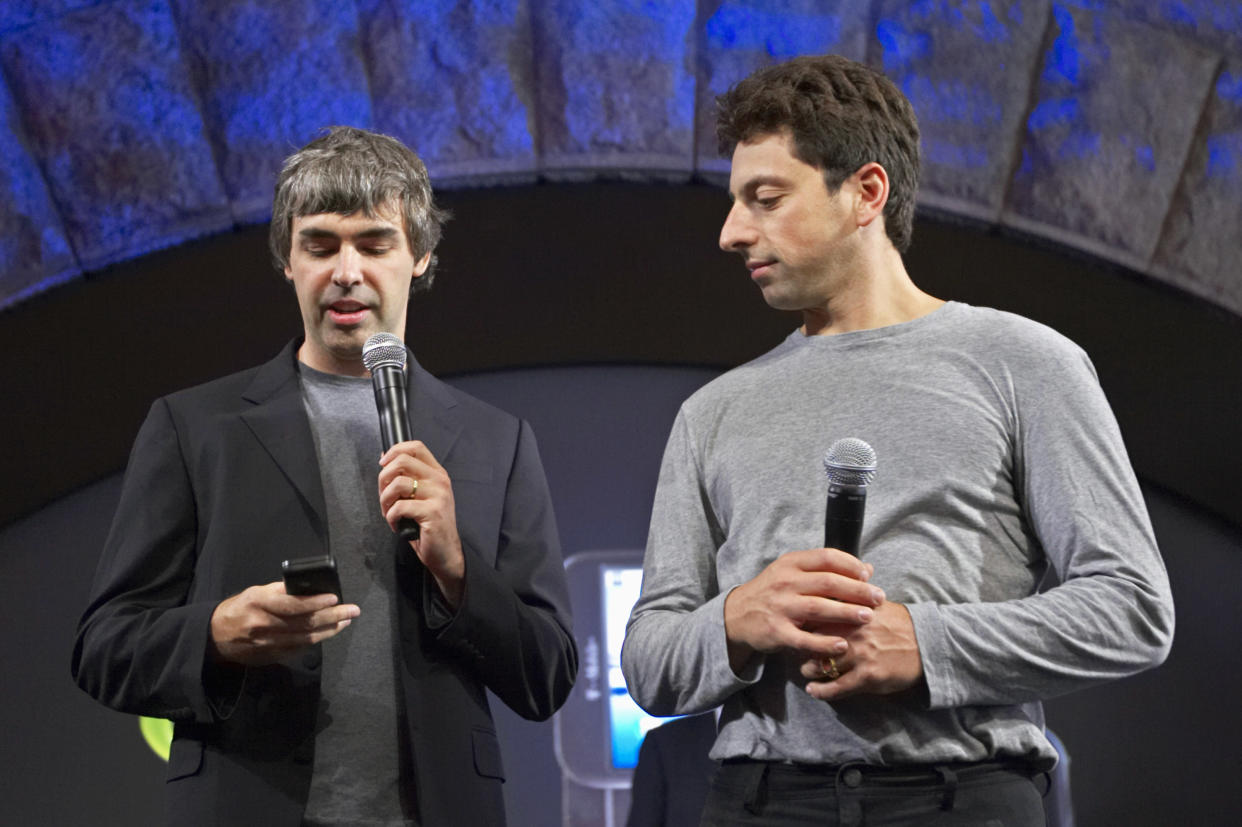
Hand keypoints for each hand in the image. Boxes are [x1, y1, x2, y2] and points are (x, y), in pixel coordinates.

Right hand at [209, 581, 358, 665]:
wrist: (216, 637)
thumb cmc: (239, 608)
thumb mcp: (255, 592)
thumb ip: (279, 591)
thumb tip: (307, 587)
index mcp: (258, 604)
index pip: (292, 605)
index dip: (314, 602)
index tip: (334, 598)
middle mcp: (264, 625)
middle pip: (304, 623)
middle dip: (332, 616)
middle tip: (352, 610)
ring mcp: (268, 644)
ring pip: (306, 638)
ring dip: (330, 629)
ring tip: (346, 620)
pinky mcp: (272, 656)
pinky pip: (299, 648)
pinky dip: (317, 640)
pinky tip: (329, 632)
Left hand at [377, 440, 464, 607]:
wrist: (445, 553)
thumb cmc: (429, 526)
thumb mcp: (419, 496)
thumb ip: (406, 478)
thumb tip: (385, 458)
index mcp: (437, 474)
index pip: (416, 447)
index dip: (395, 451)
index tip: (383, 465)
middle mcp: (440, 481)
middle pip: (403, 461)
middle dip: (383, 478)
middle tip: (384, 495)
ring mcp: (438, 496)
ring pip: (398, 484)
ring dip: (385, 500)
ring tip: (388, 512)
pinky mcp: (433, 512)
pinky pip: (399, 507)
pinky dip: (391, 517)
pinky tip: (396, 524)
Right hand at [723, 548, 884, 673]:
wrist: (736, 615)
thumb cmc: (772, 592)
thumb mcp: (792, 572)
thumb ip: (825, 569)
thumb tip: (868, 569)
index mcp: (791, 564)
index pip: (827, 558)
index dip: (851, 565)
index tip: (869, 576)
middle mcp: (785, 582)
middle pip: (828, 582)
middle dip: (858, 590)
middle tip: (879, 598)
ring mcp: (780, 607)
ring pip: (819, 608)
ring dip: (847, 612)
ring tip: (868, 617)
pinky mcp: (777, 632)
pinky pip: (805, 639)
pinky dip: (825, 643)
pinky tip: (843, 645)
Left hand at [799, 601, 922, 700]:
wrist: (928, 645)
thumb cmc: (900, 623)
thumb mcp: (876, 603)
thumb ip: (855, 592)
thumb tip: (851, 573)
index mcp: (852, 612)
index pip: (815, 616)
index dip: (803, 624)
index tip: (797, 627)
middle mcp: (852, 632)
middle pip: (813, 642)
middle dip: (802, 649)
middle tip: (799, 652)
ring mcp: (859, 655)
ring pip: (821, 666)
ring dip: (809, 671)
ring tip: (806, 671)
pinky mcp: (867, 677)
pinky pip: (836, 687)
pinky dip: (821, 691)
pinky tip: (814, 691)